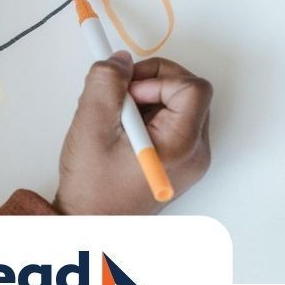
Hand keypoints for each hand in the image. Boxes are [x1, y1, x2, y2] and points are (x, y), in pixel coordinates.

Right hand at [54, 52, 211, 214]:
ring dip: (147, 99)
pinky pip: (172, 121)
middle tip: (120, 97)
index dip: (158, 78)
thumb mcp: (91, 125)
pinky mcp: (178, 160)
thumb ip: (106, 83)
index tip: (128, 91)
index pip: (192, 87)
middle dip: (152, 84)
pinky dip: (147, 114)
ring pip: (179, 104)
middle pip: (189, 92)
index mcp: (181, 146)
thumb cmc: (92, 187)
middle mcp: (194, 153)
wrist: (90, 223)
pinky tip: (123, 130)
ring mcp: (189, 158)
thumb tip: (121, 61)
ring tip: (118, 118)